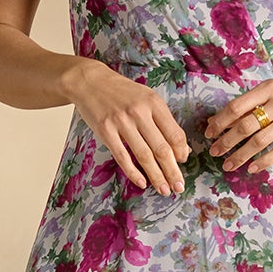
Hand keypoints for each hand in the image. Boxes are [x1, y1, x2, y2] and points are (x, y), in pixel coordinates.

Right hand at [70, 61, 190, 194]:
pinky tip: (142, 183)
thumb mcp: (147, 98)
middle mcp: (139, 112)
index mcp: (154, 103)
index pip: (174, 133)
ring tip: (164, 189)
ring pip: (144, 156)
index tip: (183, 163)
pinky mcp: (105, 131)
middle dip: (172, 171)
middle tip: (179, 187)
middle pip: (162, 148)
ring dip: (156, 176)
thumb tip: (181, 149)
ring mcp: (121, 122)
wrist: (89, 82)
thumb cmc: (122, 92)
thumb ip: (163, 121)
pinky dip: (133, 173)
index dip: (181, 152)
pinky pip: (122, 157)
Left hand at [203, 77, 272, 174]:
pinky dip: (262, 161)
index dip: (220, 122)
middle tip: (214, 151)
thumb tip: (220, 120)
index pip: (237, 107)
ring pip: (259, 141)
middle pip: (245, 125)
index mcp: (269, 88)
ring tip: (227, 164)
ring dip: (239, 155)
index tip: (209, 133)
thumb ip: (252, 103)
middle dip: (226, 141)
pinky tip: (251, 168)